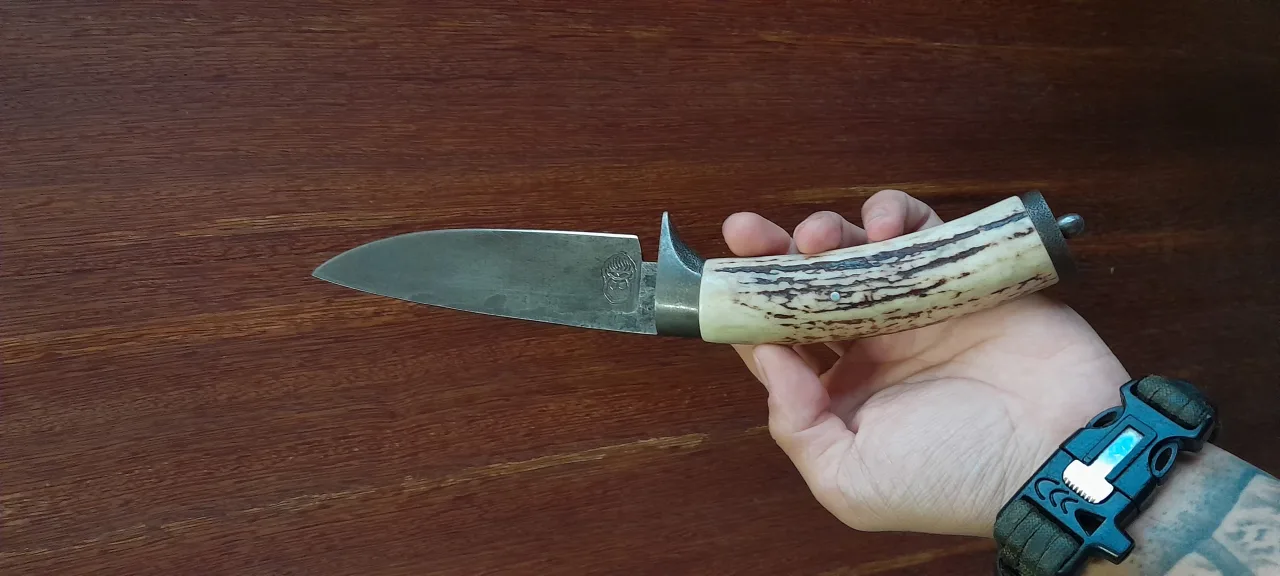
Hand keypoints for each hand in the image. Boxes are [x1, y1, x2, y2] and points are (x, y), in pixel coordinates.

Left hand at [723, 190, 1130, 536]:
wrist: (1061, 454)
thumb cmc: (955, 479)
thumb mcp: (850, 481)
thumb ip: (794, 422)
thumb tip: (766, 354)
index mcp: (843, 393)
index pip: (779, 338)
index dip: (746, 306)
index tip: (722, 277)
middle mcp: (876, 347)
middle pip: (809, 285)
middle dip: (772, 254)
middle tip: (747, 231)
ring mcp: (919, 308)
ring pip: (858, 251)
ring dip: (829, 233)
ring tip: (822, 237)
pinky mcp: (964, 275)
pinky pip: (922, 230)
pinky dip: (897, 215)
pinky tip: (884, 223)